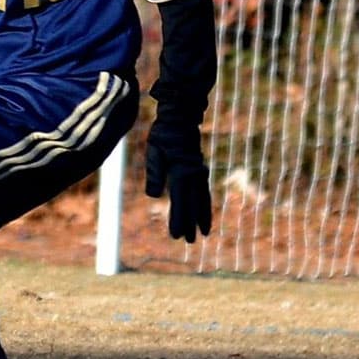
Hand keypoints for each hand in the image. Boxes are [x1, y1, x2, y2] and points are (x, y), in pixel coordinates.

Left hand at [144, 123, 211, 242]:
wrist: (181, 118)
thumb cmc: (163, 134)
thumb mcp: (154, 151)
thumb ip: (154, 172)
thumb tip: (152, 196)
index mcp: (182, 172)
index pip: (180, 202)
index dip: (178, 220)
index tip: (177, 236)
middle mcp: (194, 175)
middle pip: (193, 204)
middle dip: (191, 223)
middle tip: (191, 241)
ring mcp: (199, 172)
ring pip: (202, 199)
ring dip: (203, 216)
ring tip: (205, 232)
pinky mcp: (199, 170)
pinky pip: (204, 192)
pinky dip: (205, 204)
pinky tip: (204, 213)